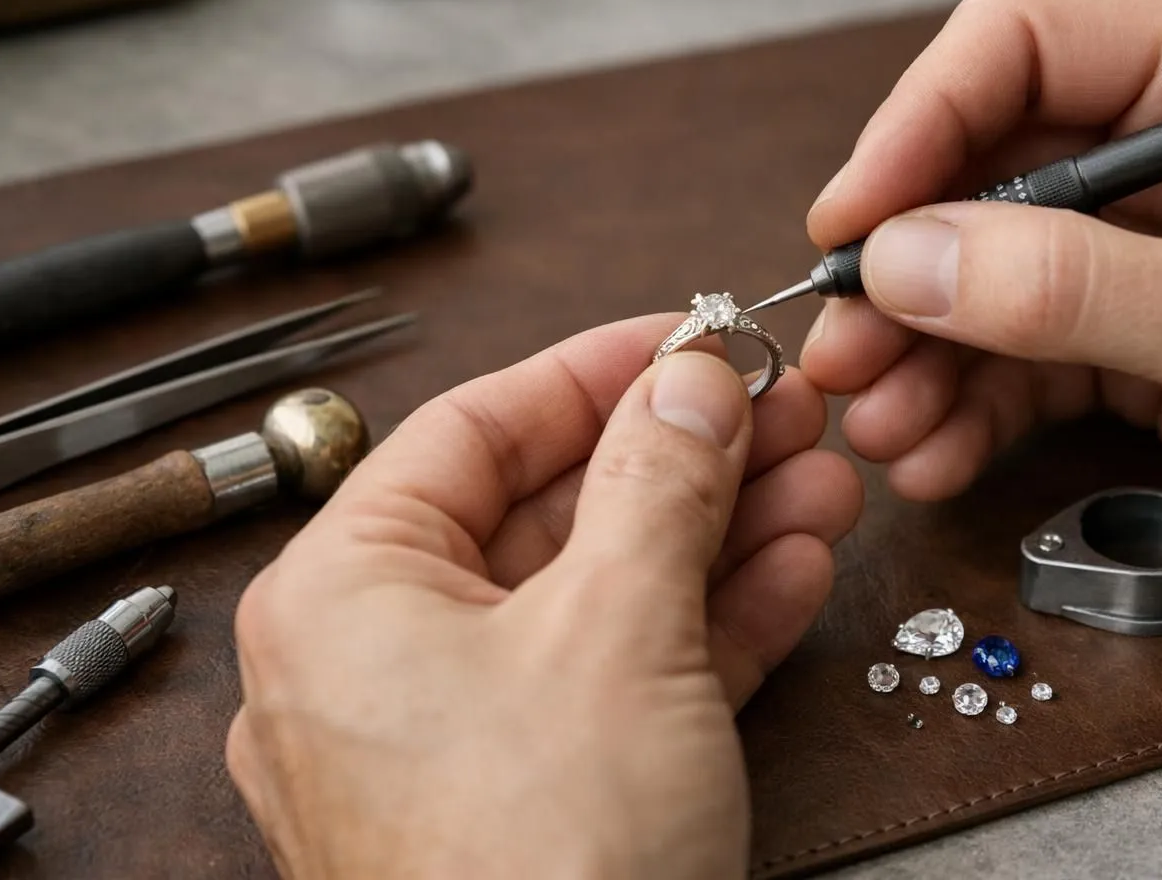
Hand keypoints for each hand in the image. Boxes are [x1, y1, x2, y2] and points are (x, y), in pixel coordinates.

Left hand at [226, 316, 861, 878]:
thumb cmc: (542, 869)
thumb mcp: (619, 625)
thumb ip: (659, 478)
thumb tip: (692, 378)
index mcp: (344, 595)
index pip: (474, 430)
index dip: (595, 370)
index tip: (688, 335)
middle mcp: (381, 663)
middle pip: (550, 512)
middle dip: (683, 459)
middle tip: (776, 411)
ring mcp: (458, 739)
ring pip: (599, 596)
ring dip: (716, 536)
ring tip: (816, 481)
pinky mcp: (534, 797)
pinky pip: (618, 679)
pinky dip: (706, 625)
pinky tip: (792, 569)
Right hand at [802, 0, 1161, 619]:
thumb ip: (1067, 284)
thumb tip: (908, 259)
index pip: (1021, 51)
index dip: (917, 127)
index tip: (852, 224)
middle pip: (983, 175)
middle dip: (907, 269)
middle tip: (845, 345)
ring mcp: (1151, 255)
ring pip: (988, 279)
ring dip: (923, 352)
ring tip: (882, 422)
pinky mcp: (1142, 348)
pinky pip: (1022, 362)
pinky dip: (969, 410)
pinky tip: (935, 453)